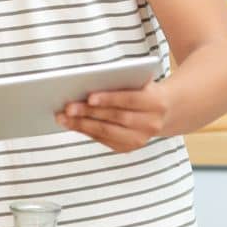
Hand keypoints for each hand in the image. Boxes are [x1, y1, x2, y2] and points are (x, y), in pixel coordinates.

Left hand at [55, 78, 172, 152]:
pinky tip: (72, 125)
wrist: (164, 110)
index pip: (130, 100)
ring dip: (82, 125)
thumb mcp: (139, 80)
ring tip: (63, 118)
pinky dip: (87, 132)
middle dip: (90, 113)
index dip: (110, 99)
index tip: (89, 97)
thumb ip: (122, 79)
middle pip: (116, 118)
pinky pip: (104, 140)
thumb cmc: (143, 88)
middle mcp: (151, 124)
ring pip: (107, 132)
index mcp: (155, 102)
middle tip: (67, 108)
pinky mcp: (129, 147)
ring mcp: (141, 138)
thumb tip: (87, 81)